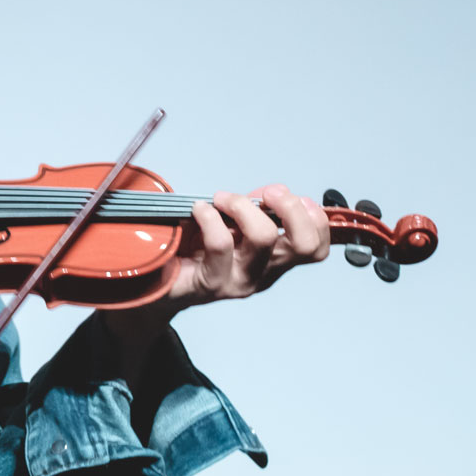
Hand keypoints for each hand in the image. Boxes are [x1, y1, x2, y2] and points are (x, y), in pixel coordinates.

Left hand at [165, 183, 330, 309]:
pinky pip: (220, 243)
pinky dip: (210, 216)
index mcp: (275, 259)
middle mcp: (264, 273)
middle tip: (265, 194)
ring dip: (242, 206)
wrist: (159, 280)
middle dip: (290, 207)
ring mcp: (240, 281)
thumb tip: (277, 191)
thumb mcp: (233, 222)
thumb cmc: (196, 248)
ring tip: (221, 199)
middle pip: (305, 244)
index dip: (313, 217)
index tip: (288, 196)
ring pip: (263, 238)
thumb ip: (257, 207)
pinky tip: (199, 210)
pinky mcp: (212, 283)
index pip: (316, 247)